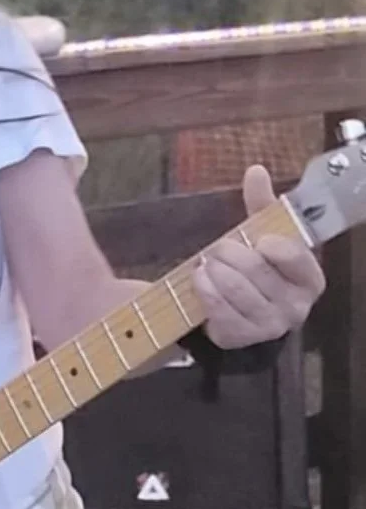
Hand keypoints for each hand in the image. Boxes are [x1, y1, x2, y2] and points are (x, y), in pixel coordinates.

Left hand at [194, 165, 325, 348]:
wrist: (243, 315)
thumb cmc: (260, 270)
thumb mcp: (264, 236)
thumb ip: (263, 205)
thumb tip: (255, 170)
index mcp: (310, 279)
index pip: (295, 259)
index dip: (274, 247)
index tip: (258, 239)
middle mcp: (296, 306)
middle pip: (257, 271)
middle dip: (230, 254)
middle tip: (218, 248)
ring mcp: (269, 326)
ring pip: (235, 290)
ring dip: (214, 271)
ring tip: (206, 262)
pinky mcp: (242, 338)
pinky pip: (219, 311)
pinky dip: (205, 290)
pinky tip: (199, 278)